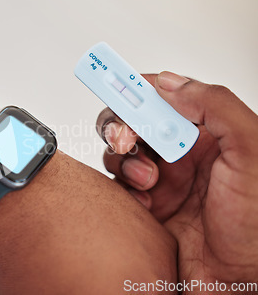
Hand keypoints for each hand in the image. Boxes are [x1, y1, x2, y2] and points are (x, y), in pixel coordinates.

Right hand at [96, 71, 257, 286]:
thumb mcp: (250, 151)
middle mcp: (182, 152)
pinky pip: (118, 186)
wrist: (241, 282)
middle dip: (122, 126)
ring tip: (148, 182)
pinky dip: (123, 190)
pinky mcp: (146, 205)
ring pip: (120, 152)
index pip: (163, 97)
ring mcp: (162, 179)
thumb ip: (215, 106)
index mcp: (207, 132)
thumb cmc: (257, 224)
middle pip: (133, 121)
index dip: (136, 88)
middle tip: (126, 140)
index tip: (114, 85)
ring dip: (125, 162)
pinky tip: (144, 204)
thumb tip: (170, 83)